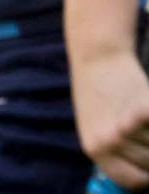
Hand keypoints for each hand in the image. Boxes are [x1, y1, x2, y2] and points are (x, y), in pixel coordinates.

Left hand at [72, 50, 148, 188]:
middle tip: (141, 127)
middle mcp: (108, 142)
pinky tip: (145, 105)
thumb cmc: (98, 92)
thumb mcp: (95, 126)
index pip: (132, 180)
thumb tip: (143, 173)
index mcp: (94, 149)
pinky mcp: (142, 111)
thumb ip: (114, 151)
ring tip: (139, 112)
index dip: (146, 176)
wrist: (97, 58)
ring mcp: (125, 128)